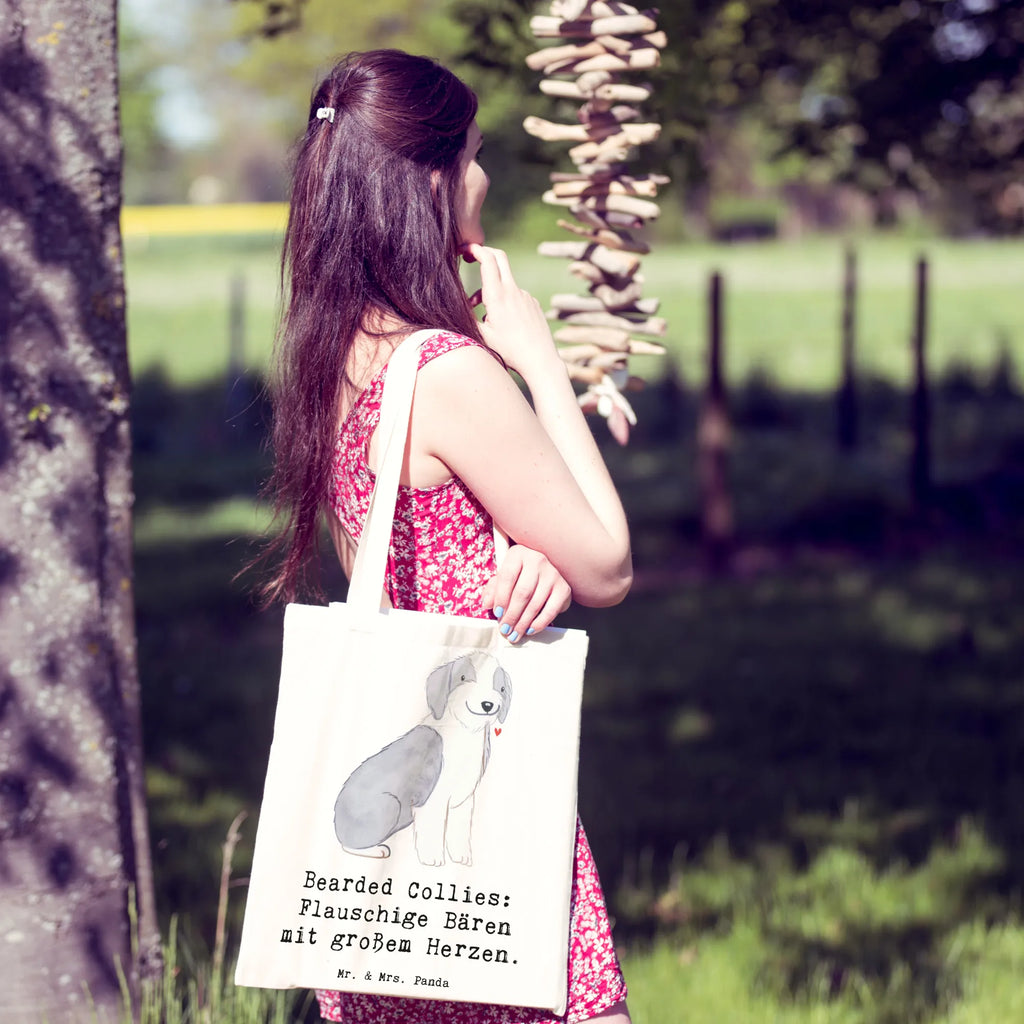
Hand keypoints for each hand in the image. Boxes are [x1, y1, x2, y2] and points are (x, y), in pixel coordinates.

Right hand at [464, 243, 561, 380]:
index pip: (488, 259)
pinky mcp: (533, 303)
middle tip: (471, 257)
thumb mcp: (482, 336)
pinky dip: (504, 300)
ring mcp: (525, 296)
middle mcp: (513, 291)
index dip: (475, 249)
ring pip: (505, 281)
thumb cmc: (510, 351)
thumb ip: (468, 317)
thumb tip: (456, 307)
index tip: (464, 249)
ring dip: (491, 288)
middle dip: (484, 253)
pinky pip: (515, 295)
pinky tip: (504, 322)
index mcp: (498, 296)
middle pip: (499, 257)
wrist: (540, 360)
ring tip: (483, 313)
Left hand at [481, 544, 571, 642]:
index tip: (497, 613)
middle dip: (512, 615)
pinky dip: (539, 623)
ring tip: (515, 634)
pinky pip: (551, 610)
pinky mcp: (563, 588)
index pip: (507, 576)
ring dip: (523, 623)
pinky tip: (530, 629)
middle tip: (505, 629)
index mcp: (518, 554)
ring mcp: (553, 574)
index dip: (500, 597)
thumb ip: (493, 589)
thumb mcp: (503, 577)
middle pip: (522, 592)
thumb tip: (487, 604)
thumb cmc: (519, 575)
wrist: (545, 573)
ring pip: (535, 603)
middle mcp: (537, 560)